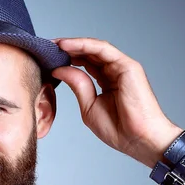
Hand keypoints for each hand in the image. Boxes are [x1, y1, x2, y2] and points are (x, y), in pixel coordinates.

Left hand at [51, 37, 183, 167]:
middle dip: (66, 49)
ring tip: (53, 44)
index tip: (46, 58)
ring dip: (73, 44)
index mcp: (107, 81)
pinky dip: (84, 45)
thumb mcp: (88, 106)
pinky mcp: (127, 66)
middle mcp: (114, 71)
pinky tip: (66, 45)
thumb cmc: (118, 129)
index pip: (84, 64)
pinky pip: (102, 50)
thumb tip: (59, 70)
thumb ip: (77, 86)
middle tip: (45, 46)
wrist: (138, 139)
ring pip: (94, 48)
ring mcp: (122, 67)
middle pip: (88, 53)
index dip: (66, 59)